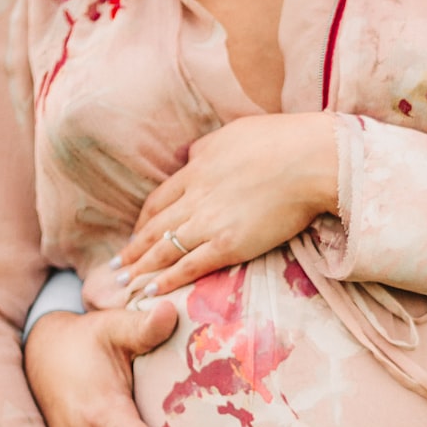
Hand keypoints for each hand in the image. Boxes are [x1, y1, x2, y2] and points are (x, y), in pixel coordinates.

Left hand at [110, 113, 337, 295]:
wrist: (311, 160)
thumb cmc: (282, 141)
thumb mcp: (233, 134)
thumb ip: (209, 149)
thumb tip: (194, 157)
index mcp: (197, 168)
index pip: (159, 200)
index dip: (143, 221)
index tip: (135, 235)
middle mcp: (195, 197)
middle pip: (154, 228)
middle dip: (132, 251)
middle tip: (115, 268)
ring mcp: (209, 222)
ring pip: (164, 250)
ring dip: (140, 270)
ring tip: (123, 285)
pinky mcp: (228, 244)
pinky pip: (189, 266)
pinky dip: (166, 280)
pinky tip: (150, 292)